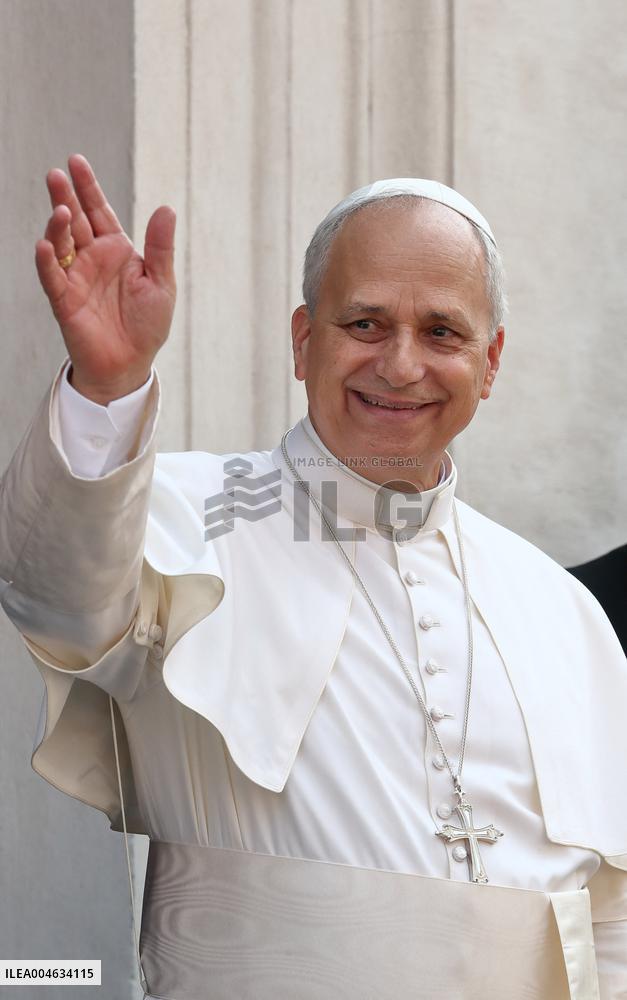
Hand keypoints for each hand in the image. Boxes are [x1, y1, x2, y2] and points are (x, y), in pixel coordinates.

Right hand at [35, 153, 175, 403]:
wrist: (131, 364)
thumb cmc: (146, 325)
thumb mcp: (161, 283)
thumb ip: (160, 248)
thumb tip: (166, 208)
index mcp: (116, 250)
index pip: (99, 211)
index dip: (88, 187)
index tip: (76, 161)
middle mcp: (92, 259)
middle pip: (75, 221)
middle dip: (65, 197)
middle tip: (56, 174)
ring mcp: (76, 278)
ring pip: (60, 244)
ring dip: (57, 227)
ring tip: (60, 211)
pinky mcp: (65, 301)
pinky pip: (52, 278)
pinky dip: (47, 262)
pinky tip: (45, 246)